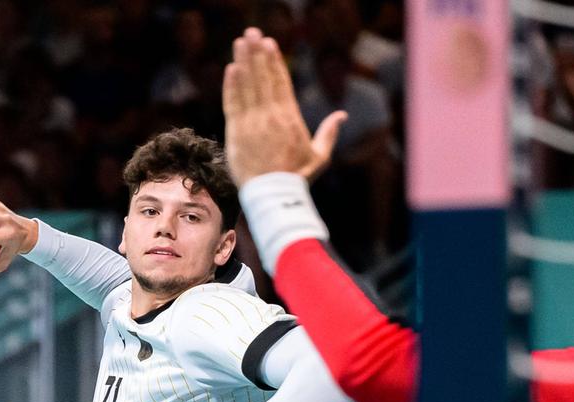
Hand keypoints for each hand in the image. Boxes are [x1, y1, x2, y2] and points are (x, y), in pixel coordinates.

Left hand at [223, 29, 345, 183]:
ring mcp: (252, 123)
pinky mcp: (236, 133)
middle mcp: (271, 115)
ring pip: (247, 86)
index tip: (269, 44)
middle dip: (257, 53)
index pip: (281, 82)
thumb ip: (329, 134)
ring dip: (243, 61)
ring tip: (240, 42)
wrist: (273, 196)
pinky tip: (231, 69)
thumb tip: (341, 116)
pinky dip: (231, 86)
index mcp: (290, 117)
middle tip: (251, 33)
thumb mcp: (319, 157)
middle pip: (263, 77)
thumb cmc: (297, 179)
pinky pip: (233, 103)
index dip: (274, 61)